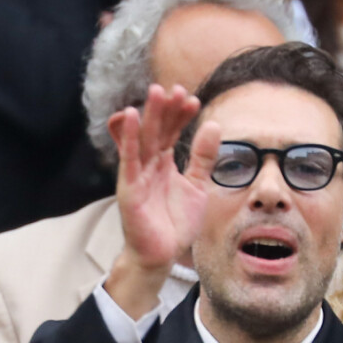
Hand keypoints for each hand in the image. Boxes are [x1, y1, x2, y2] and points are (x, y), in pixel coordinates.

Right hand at [105, 84, 219, 317]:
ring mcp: (136, 174)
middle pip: (157, 130)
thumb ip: (203, 157)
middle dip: (165, 109)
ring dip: (149, 115)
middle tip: (174, 88)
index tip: (193, 100)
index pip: (171, 132)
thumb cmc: (176, 222)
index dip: (180, 116)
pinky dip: (128, 136)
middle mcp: (148, 164)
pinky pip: (128, 158)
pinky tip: (130, 115)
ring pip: (143, 138)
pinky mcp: (128, 187)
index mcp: (162, 162)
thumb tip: (214, 125)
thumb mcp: (197, 186)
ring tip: (157, 91)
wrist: (163, 254)